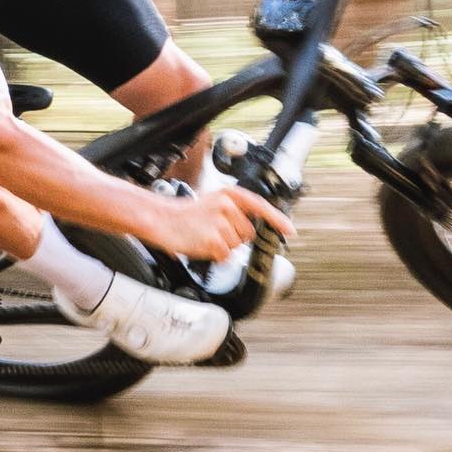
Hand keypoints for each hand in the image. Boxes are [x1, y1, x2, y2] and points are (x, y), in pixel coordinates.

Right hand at [151, 186, 294, 260]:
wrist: (162, 219)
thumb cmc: (187, 214)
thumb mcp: (215, 202)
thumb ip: (236, 211)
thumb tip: (254, 226)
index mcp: (230, 195)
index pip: (261, 206)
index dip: (278, 220)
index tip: (290, 231)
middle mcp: (228, 206)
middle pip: (248, 233)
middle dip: (234, 237)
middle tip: (214, 231)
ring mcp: (220, 222)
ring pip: (236, 246)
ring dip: (223, 247)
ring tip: (205, 236)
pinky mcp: (212, 239)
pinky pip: (224, 256)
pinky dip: (215, 256)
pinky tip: (202, 245)